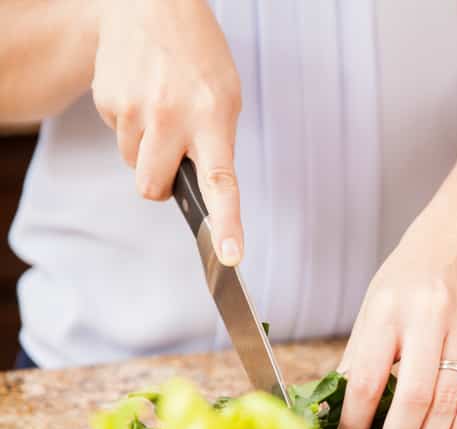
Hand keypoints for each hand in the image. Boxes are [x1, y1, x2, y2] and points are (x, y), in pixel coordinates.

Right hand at [91, 0, 243, 264]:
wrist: (153, 6)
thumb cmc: (200, 59)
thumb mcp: (226, 100)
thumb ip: (215, 146)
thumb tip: (198, 194)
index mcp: (213, 120)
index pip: (221, 183)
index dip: (227, 224)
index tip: (230, 256)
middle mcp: (171, 118)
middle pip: (152, 188)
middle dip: (159, 186)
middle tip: (172, 159)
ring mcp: (134, 109)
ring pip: (132, 163)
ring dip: (145, 149)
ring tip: (160, 109)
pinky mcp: (106, 100)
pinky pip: (118, 134)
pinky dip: (130, 124)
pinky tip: (142, 94)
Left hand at [335, 209, 456, 428]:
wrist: (456, 242)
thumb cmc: (405, 281)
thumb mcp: (370, 311)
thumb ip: (357, 362)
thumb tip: (333, 417)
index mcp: (386, 310)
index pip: (367, 379)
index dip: (355, 422)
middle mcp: (428, 316)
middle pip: (413, 396)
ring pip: (449, 400)